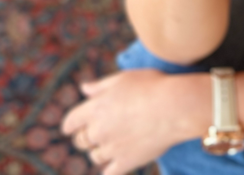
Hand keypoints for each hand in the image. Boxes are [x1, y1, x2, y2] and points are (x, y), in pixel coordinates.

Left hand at [60, 69, 208, 174]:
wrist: (174, 107)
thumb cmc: (150, 86)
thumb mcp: (123, 78)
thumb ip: (100, 86)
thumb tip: (83, 88)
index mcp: (95, 108)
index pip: (71, 121)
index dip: (69, 124)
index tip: (69, 127)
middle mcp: (99, 130)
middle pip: (81, 141)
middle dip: (84, 137)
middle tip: (93, 134)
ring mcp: (112, 149)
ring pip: (95, 156)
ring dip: (99, 151)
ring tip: (110, 144)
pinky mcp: (126, 163)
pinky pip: (109, 172)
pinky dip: (109, 169)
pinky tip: (114, 165)